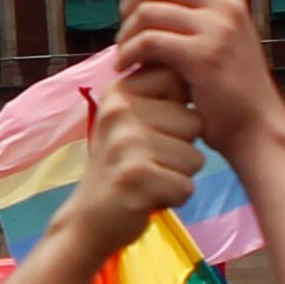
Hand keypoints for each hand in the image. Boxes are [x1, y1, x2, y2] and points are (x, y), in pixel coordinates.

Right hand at [48, 73, 204, 255]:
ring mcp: (125, 144)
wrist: (89, 219)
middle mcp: (119, 111)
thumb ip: (156, 94)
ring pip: (195, 157)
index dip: (178, 110)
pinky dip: (175, 197)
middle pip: (194, 122)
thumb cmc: (120, 167)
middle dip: (183, 148)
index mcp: (119, 91)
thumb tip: (193, 64)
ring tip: (150, 178)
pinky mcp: (134, 177)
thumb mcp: (129, 120)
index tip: (154, 128)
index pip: (177, 80)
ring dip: (180, 175)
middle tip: (150, 161)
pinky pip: (186, 186)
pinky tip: (150, 196)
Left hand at [109, 0, 284, 153]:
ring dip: (125, 34)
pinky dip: (128, 54)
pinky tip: (126, 68)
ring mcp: (217, 28)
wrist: (256, 128)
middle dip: (130, 3)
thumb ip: (193, 17)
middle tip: (124, 32)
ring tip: (124, 56)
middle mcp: (226, 6)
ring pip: (147, 11)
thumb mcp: (219, 42)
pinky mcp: (202, 55)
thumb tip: (146, 0)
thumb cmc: (229, 92)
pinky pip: (147, 41)